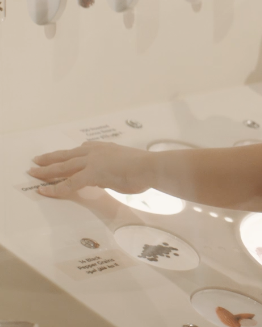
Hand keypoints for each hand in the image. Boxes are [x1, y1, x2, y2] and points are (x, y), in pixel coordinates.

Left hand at [28, 141, 152, 197]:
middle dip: (50, 158)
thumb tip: (110, 176)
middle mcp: (96, 151)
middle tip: (37, 161)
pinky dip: (55, 187)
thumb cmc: (146, 168)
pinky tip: (44, 190)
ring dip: (46, 170)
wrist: (151, 167)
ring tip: (33, 173)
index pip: (82, 150)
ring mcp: (92, 161)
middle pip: (67, 155)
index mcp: (106, 148)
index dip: (69, 154)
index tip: (61, 155)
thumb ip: (114, 168)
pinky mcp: (91, 174)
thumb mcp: (127, 163)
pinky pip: (68, 183)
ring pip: (63, 166)